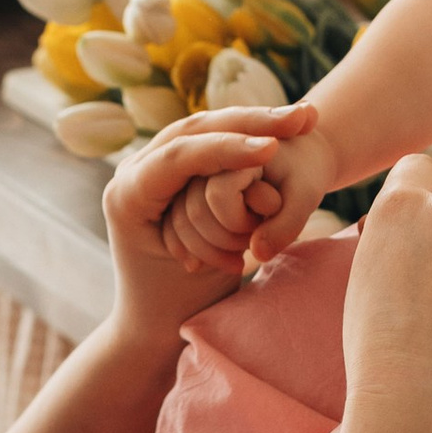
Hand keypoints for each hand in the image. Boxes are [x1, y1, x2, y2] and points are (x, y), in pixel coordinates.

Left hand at [104, 119, 302, 337]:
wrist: (154, 314)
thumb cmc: (181, 302)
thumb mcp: (206, 272)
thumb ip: (228, 237)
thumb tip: (262, 230)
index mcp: (128, 197)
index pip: (179, 157)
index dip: (227, 149)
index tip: (273, 148)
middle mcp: (131, 172)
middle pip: (194, 130)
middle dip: (250, 122)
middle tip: (304, 119)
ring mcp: (148, 162)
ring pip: (205, 125)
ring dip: (253, 119)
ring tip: (303, 118)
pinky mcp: (170, 163)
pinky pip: (209, 136)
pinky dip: (246, 130)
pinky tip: (285, 125)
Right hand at [167, 113, 341, 274]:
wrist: (295, 160)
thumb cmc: (302, 174)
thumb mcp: (306, 196)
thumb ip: (285, 225)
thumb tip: (256, 254)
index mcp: (226, 143)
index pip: (217, 196)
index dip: (244, 218)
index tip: (274, 206)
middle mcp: (199, 156)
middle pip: (194, 214)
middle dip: (230, 236)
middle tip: (260, 228)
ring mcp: (186, 178)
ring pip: (181, 225)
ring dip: (215, 248)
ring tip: (249, 245)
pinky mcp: (184, 196)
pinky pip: (178, 232)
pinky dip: (203, 252)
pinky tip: (232, 262)